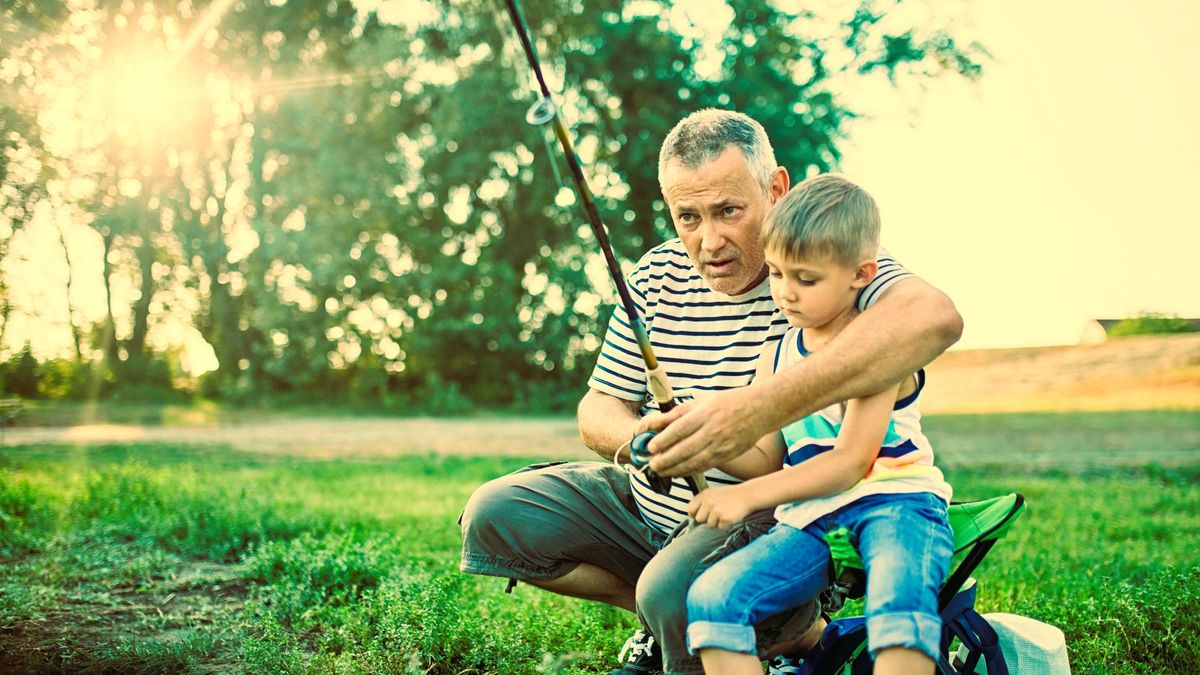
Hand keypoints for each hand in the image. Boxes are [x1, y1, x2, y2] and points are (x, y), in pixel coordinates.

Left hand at [645, 387, 768, 476]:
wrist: (760, 410)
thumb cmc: (728, 402)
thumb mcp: (702, 401)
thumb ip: (677, 413)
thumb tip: (654, 421)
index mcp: (705, 414)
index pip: (679, 429)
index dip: (663, 440)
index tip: (650, 448)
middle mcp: (713, 430)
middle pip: (685, 449)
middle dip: (666, 460)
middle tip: (651, 465)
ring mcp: (722, 445)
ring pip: (695, 462)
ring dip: (675, 469)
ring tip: (660, 472)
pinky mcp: (728, 455)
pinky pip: (705, 466)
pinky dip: (690, 471)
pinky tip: (678, 472)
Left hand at [688, 485, 754, 529]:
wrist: (747, 495)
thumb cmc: (729, 496)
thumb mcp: (712, 493)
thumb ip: (701, 502)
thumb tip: (691, 516)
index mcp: (704, 495)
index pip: (690, 510)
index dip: (695, 514)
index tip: (702, 515)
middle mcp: (708, 502)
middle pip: (699, 519)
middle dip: (707, 519)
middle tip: (717, 514)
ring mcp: (716, 511)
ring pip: (710, 525)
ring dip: (717, 523)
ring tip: (725, 513)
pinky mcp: (725, 518)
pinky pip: (720, 528)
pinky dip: (725, 525)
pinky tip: (730, 516)